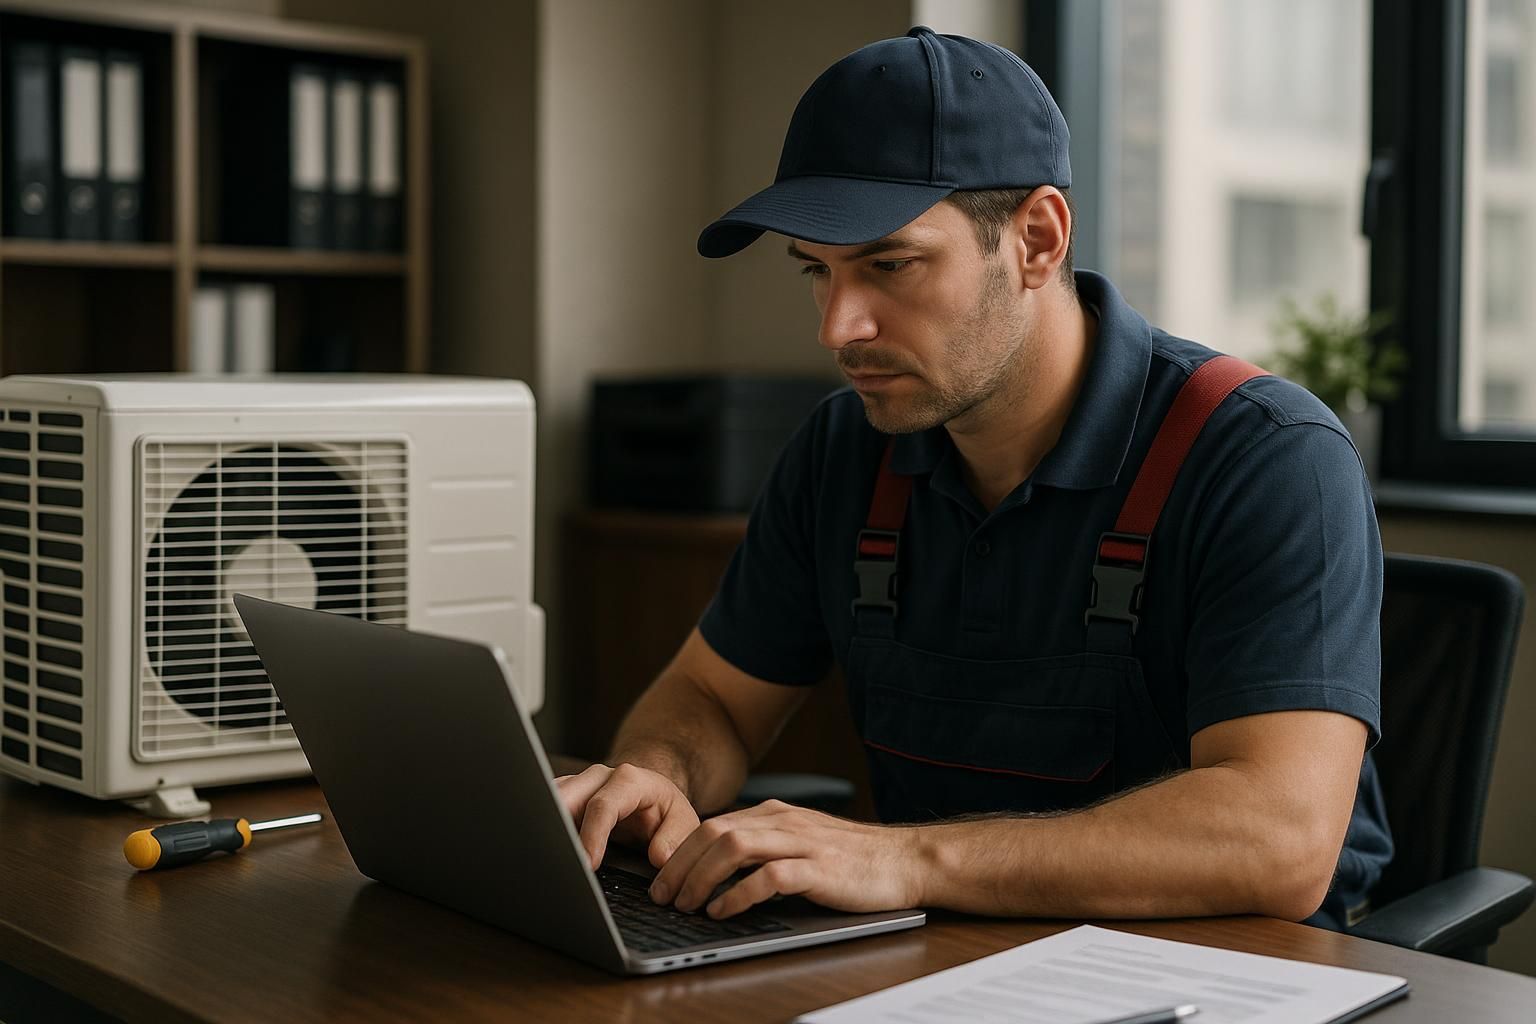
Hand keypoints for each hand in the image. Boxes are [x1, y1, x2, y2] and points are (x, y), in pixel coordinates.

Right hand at [554, 762, 700, 870]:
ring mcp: (578, 784)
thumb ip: (675, 837)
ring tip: (541, 857)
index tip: (587, 864)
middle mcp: (598, 777)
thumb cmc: (664, 810)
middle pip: (565, 797)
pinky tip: (539, 849)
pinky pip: (544, 807)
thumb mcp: (682, 821)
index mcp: (628, 780)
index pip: (603, 805)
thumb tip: (658, 855)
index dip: (592, 835)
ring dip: (544, 827)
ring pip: (549, 800)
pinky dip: (542, 827)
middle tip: (556, 862)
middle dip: (557, 828)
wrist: (650, 795)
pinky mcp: (564, 796)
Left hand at [647, 799, 924, 918]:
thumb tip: (717, 869)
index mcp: (775, 814)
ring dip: (701, 878)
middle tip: (663, 897)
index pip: (712, 825)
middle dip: (680, 865)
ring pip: (734, 847)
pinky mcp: (819, 868)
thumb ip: (765, 847)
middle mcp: (784, 822)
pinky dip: (738, 894)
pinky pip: (768, 876)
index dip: (680, 852)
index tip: (661, 880)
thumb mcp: (801, 843)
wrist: (906, 861)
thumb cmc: (853, 860)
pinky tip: (723, 911)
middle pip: (714, 832)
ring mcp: (802, 842)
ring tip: (686, 905)